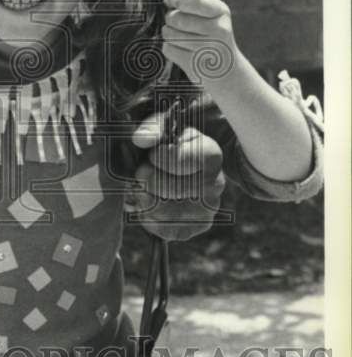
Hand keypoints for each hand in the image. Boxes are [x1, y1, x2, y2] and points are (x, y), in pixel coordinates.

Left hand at [126, 113, 225, 240]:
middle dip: (144, 176)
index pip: (172, 159)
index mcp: (211, 155)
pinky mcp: (191, 230)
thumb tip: (141, 139)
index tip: (154, 154)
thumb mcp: (165, 126)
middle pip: (160, 185)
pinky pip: (157, 228)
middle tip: (146, 170)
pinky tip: (150, 202)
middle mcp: (215, 185)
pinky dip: (145, 215)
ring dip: (141, 196)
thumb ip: (153, 127)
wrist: (183, 168)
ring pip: (155, 209)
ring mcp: (205, 211)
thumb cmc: (171, 144)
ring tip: (146, 186)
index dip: (155, 156)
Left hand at [162, 0, 239, 90]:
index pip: (195, 1)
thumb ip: (187, 1)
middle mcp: (218, 30)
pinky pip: (168, 49)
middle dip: (170, 18)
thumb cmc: (211, 34)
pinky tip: (183, 50)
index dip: (177, 0)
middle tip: (177, 23)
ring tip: (181, 37)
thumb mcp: (208, 13)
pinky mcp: (195, 64)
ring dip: (169, 33)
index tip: (172, 1)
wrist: (226, 68)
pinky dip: (170, 48)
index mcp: (221, 12)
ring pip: (169, 33)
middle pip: (176, 18)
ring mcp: (207, 49)